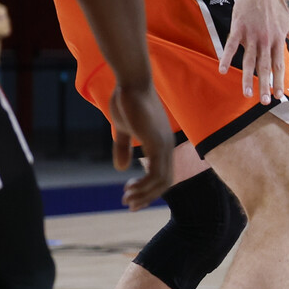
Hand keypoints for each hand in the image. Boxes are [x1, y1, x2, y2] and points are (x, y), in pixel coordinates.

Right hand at [108, 81, 173, 210]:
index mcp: (161, 143)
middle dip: (148, 197)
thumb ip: (123, 148)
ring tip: (127, 199)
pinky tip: (130, 189)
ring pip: (162, 180)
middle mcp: (167, 146)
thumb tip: (122, 168)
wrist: (130, 83)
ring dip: (145, 194)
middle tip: (129, 205)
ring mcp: (164, 144)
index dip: (149, 189)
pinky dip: (144, 185)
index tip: (131, 196)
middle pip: (165, 182)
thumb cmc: (126, 102)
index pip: (163, 174)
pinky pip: (156, 172)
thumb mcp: (122, 130)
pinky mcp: (156, 142)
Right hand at [220, 0, 288, 101]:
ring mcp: (252, 33)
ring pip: (250, 60)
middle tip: (263, 102)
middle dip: (265, 85)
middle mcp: (266, 39)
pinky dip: (227, 58)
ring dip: (248, 78)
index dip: (278, 81)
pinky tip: (223, 70)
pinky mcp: (238, 26)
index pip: (279, 65)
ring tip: (247, 94)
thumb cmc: (277, 6)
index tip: (278, 97)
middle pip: (265, 67)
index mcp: (279, 40)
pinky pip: (231, 45)